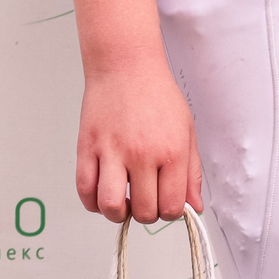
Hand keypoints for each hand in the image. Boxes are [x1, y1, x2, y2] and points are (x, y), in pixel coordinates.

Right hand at [75, 53, 202, 223]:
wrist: (124, 64)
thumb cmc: (156, 94)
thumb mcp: (187, 132)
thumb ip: (192, 173)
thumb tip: (194, 207)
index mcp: (171, 152)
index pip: (173, 206)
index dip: (170, 211)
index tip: (165, 202)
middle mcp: (141, 154)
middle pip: (144, 211)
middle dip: (146, 213)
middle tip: (144, 200)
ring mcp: (111, 151)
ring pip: (111, 206)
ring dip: (117, 213)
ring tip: (122, 202)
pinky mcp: (87, 146)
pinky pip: (84, 187)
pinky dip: (91, 201)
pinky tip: (100, 195)